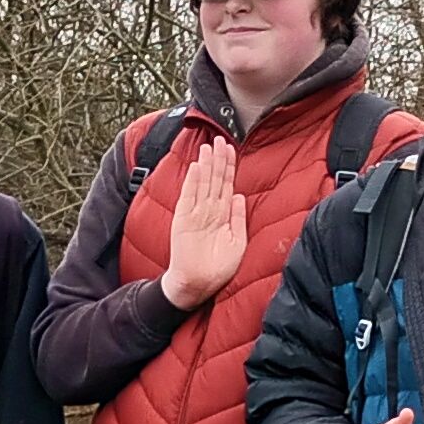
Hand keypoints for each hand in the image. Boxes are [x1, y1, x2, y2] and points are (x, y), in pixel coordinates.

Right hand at [160, 133, 246, 308]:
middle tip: (220, 138)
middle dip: (218, 159)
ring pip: (203, 184)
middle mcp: (208, 211)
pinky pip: (189, 197)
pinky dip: (193, 182)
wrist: (198, 285)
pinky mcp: (184, 220)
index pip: (225, 184)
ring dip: (206, 165)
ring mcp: (195, 214)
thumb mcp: (237, 242)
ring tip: (209, 147)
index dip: (228, 166)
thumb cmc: (218, 268)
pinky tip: (196, 167)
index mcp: (221, 215)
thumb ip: (237, 218)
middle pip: (214, 179)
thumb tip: (239, 195)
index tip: (231, 148)